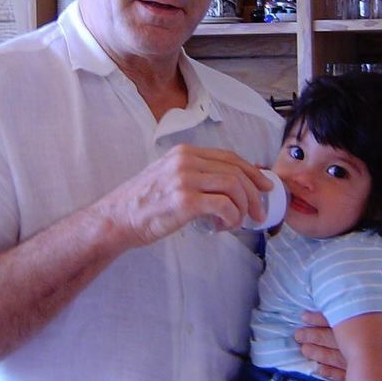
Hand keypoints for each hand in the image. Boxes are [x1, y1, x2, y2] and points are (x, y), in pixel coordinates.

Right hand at [93, 144, 270, 245]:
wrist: (117, 219)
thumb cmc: (143, 203)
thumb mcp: (168, 176)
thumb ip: (194, 174)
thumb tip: (229, 185)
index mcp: (184, 153)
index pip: (229, 157)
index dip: (252, 172)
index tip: (264, 186)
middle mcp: (185, 161)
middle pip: (235, 171)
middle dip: (255, 193)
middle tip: (259, 212)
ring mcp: (184, 179)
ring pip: (234, 186)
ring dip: (243, 207)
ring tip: (238, 222)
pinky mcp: (185, 201)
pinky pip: (224, 206)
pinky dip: (231, 218)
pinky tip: (223, 227)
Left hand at [294, 269, 381, 380]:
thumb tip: (378, 268)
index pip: (353, 321)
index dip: (327, 317)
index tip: (307, 314)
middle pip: (346, 344)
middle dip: (318, 337)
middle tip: (299, 333)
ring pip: (348, 363)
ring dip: (322, 356)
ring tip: (304, 348)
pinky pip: (357, 379)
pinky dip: (336, 376)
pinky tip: (320, 369)